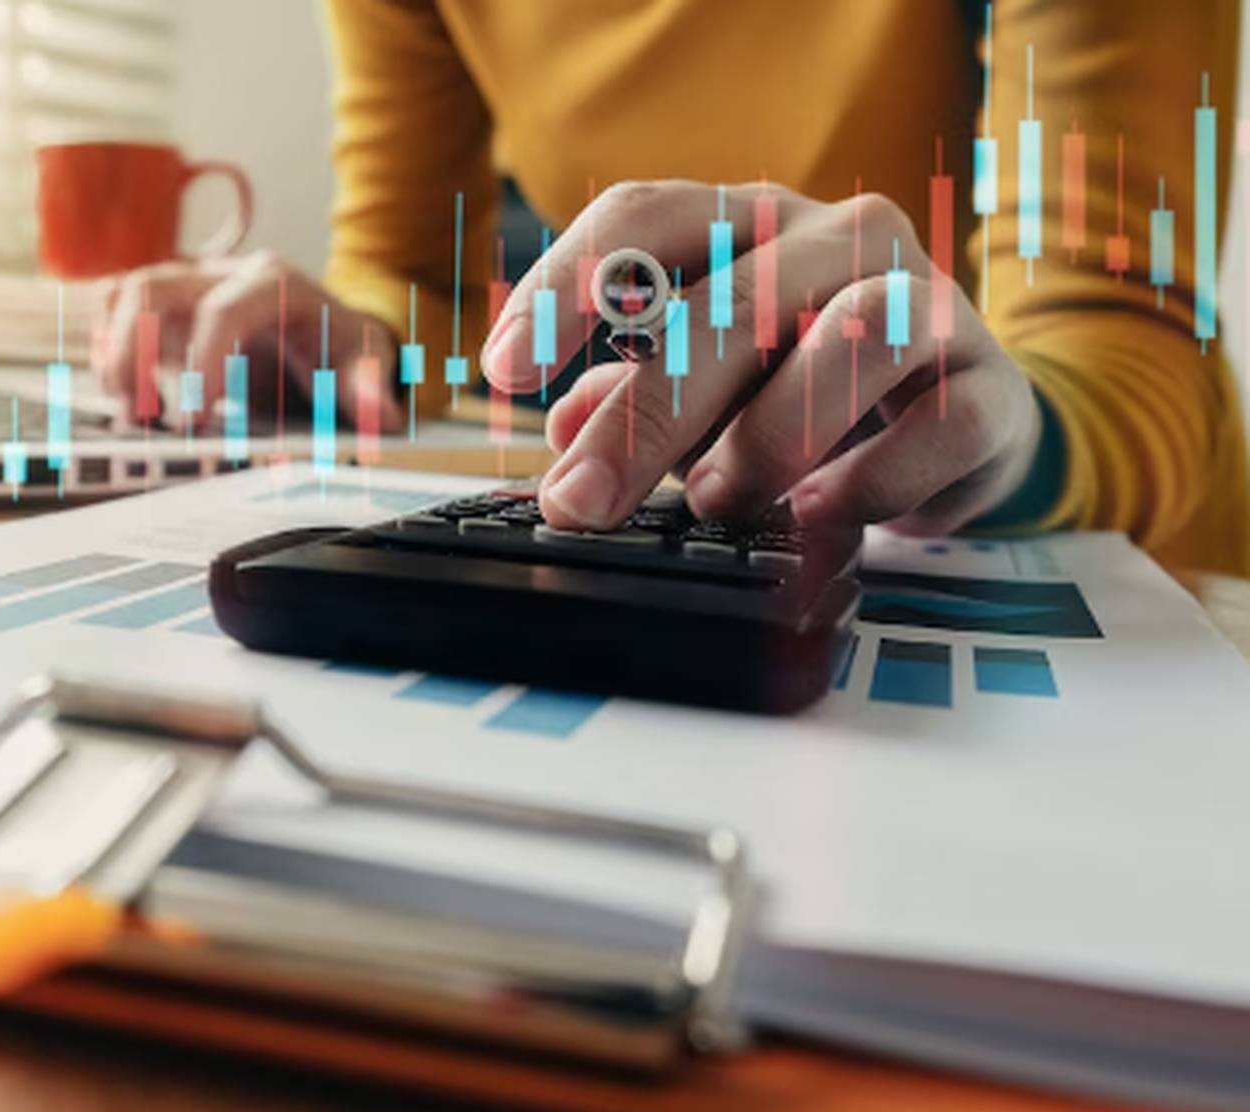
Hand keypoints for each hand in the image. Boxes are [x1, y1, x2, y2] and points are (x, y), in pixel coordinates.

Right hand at [92, 252, 402, 431]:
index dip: (204, 359)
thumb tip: (380, 416)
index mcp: (275, 283)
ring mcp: (190, 286)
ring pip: (127, 293)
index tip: (195, 415)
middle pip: (156, 286)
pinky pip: (118, 310)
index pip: (224, 309)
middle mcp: (224, 273)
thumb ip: (367, 388)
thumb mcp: (362, 363)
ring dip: (115, 349)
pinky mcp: (167, 307)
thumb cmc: (340, 346)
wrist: (325, 331)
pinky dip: (110, 348)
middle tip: (140, 412)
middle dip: (137, 347)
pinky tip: (122, 392)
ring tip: (126, 407)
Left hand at [481, 181, 1041, 535]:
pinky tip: (819, 515)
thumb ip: (632, 400)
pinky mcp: (989, 386)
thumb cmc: (810, 387)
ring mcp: (925, 302)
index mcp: (749, 224)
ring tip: (716, 502)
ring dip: (766, 438)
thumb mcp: (708, 390)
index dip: (566, 283)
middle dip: (646, 414)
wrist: (965, 414)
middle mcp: (837, 239)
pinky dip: (867, 483)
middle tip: (583, 503)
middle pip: (734, 301)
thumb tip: (564, 437)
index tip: (501, 370)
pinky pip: (935, 427)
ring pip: (848, 341)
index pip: (647, 216)